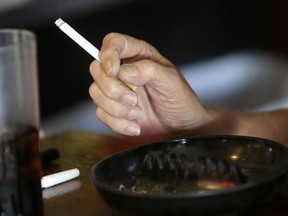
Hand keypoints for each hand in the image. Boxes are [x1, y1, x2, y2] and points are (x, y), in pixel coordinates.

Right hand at [89, 33, 210, 136]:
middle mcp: (124, 71)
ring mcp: (117, 91)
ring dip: (116, 108)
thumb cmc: (180, 101)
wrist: (180, 128)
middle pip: (97, 69)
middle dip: (113, 89)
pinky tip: (135, 125)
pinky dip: (118, 123)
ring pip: (95, 93)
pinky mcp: (113, 110)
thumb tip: (125, 70)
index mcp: (139, 56)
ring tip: (138, 113)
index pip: (114, 43)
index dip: (108, 53)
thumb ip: (149, 71)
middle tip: (134, 99)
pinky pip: (101, 114)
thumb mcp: (172, 82)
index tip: (113, 71)